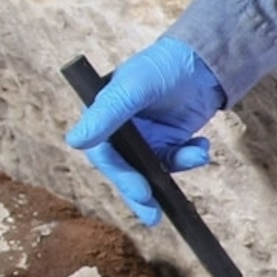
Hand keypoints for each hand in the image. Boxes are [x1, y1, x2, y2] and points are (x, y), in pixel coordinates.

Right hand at [66, 38, 226, 227]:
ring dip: (176, 169)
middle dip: (141, 194)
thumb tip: (75, 142)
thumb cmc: (159, 67)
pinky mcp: (171, 142)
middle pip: (127, 171)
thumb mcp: (132, 88)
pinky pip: (177, 161)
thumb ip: (106, 114)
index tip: (141, 192)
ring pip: (154, 170)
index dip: (121, 177)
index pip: (105, 155)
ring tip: (196, 156)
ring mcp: (147, 139)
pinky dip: (192, 157)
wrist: (200, 60)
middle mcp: (122, 133)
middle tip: (153, 216)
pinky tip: (202, 145)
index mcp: (103, 118)